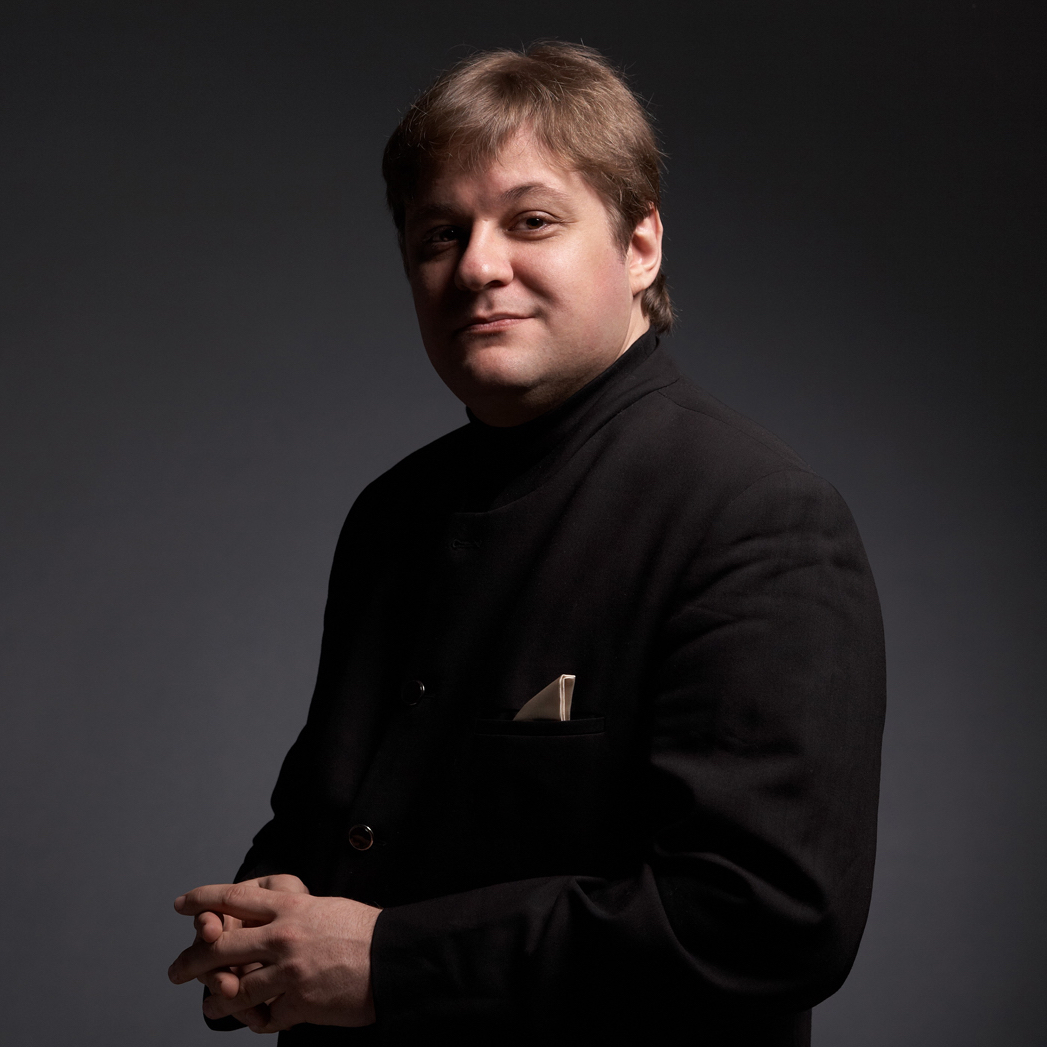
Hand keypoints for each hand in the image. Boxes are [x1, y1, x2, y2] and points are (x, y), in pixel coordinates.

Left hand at [169, 879, 380, 1032]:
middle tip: (176, 970)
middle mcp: (284, 936)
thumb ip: (291, 912)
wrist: (392, 959)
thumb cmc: (362, 930)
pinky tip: (257, 1019)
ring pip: (235, 990)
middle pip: (220, 947)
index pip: (235, 898)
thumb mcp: (323, 906)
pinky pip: (265, 1017)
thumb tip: (263, 920)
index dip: (204, 899)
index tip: (183, 904)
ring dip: (218, 1000)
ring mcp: (289, 972)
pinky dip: (259, 1019)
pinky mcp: (299, 1004)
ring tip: (211, 1005)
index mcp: (291, 906)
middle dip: (192, 960)